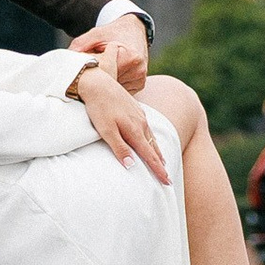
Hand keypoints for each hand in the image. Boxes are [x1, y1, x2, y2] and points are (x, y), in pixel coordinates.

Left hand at [67, 8, 149, 88]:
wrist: (133, 29)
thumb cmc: (113, 32)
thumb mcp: (95, 34)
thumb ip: (80, 45)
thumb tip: (66, 59)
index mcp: (128, 56)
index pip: (105, 74)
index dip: (92, 73)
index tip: (85, 71)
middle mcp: (137, 69)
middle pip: (110, 84)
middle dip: (99, 80)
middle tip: (91, 73)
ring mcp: (140, 78)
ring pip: (116, 89)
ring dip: (107, 84)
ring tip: (102, 73)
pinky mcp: (140, 83)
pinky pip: (122, 90)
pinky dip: (114, 85)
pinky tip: (110, 76)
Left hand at [68, 62, 169, 182]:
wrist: (97, 83)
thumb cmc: (99, 108)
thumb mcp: (106, 130)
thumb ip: (119, 148)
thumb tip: (132, 166)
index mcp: (135, 131)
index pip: (150, 155)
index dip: (158, 170)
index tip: (167, 182)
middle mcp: (141, 123)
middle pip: (154, 148)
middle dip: (160, 164)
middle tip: (167, 178)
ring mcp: (139, 115)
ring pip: (151, 137)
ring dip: (157, 151)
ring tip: (162, 161)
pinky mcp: (135, 108)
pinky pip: (147, 127)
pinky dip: (151, 138)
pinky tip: (149, 139)